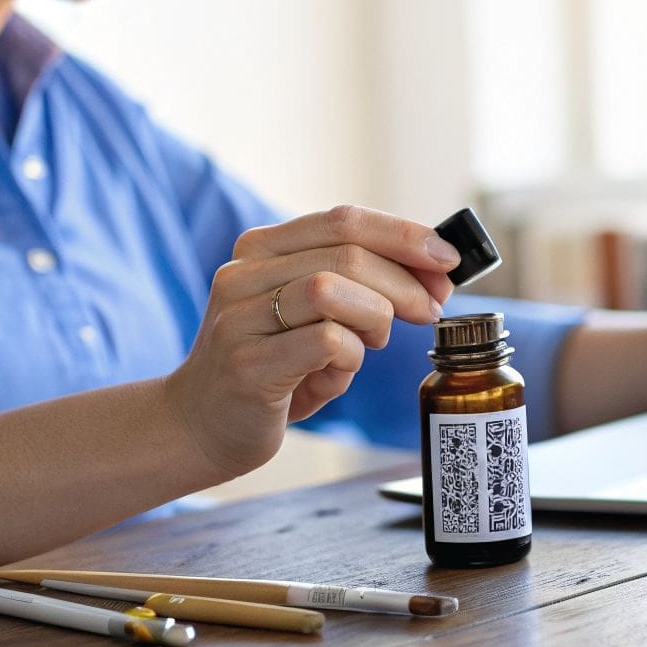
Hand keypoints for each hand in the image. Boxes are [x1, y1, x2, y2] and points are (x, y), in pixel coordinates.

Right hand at [164, 205, 461, 476]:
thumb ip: (357, 287)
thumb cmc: (272, 368)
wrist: (199, 426)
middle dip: (405, 280)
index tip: (448, 259)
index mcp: (261, 249)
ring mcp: (239, 318)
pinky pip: (325, 341)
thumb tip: (435, 272)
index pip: (344, 220)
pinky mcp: (246, 364)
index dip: (404, 235)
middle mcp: (243, 273)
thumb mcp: (311, 316)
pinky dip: (351, 355)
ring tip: (374, 340)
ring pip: (332, 288)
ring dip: (376, 315)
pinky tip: (339, 372)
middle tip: (430, 309)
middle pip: (347, 252)